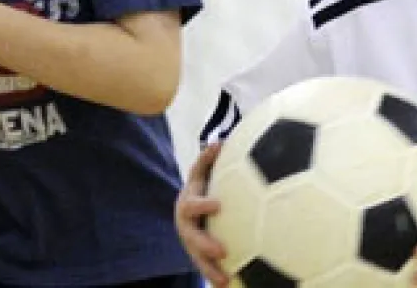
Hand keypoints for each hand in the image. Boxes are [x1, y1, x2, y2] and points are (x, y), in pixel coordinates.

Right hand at [175, 143, 230, 286]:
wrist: (188, 213)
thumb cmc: (200, 189)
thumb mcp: (200, 174)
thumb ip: (207, 160)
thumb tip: (219, 142)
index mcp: (187, 204)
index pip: (192, 204)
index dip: (202, 205)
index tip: (218, 205)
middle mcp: (186, 226)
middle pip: (191, 238)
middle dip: (204, 245)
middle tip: (222, 250)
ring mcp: (191, 244)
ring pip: (197, 260)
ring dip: (210, 270)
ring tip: (225, 281)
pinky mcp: (199, 258)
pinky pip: (206, 269)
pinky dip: (215, 278)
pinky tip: (230, 286)